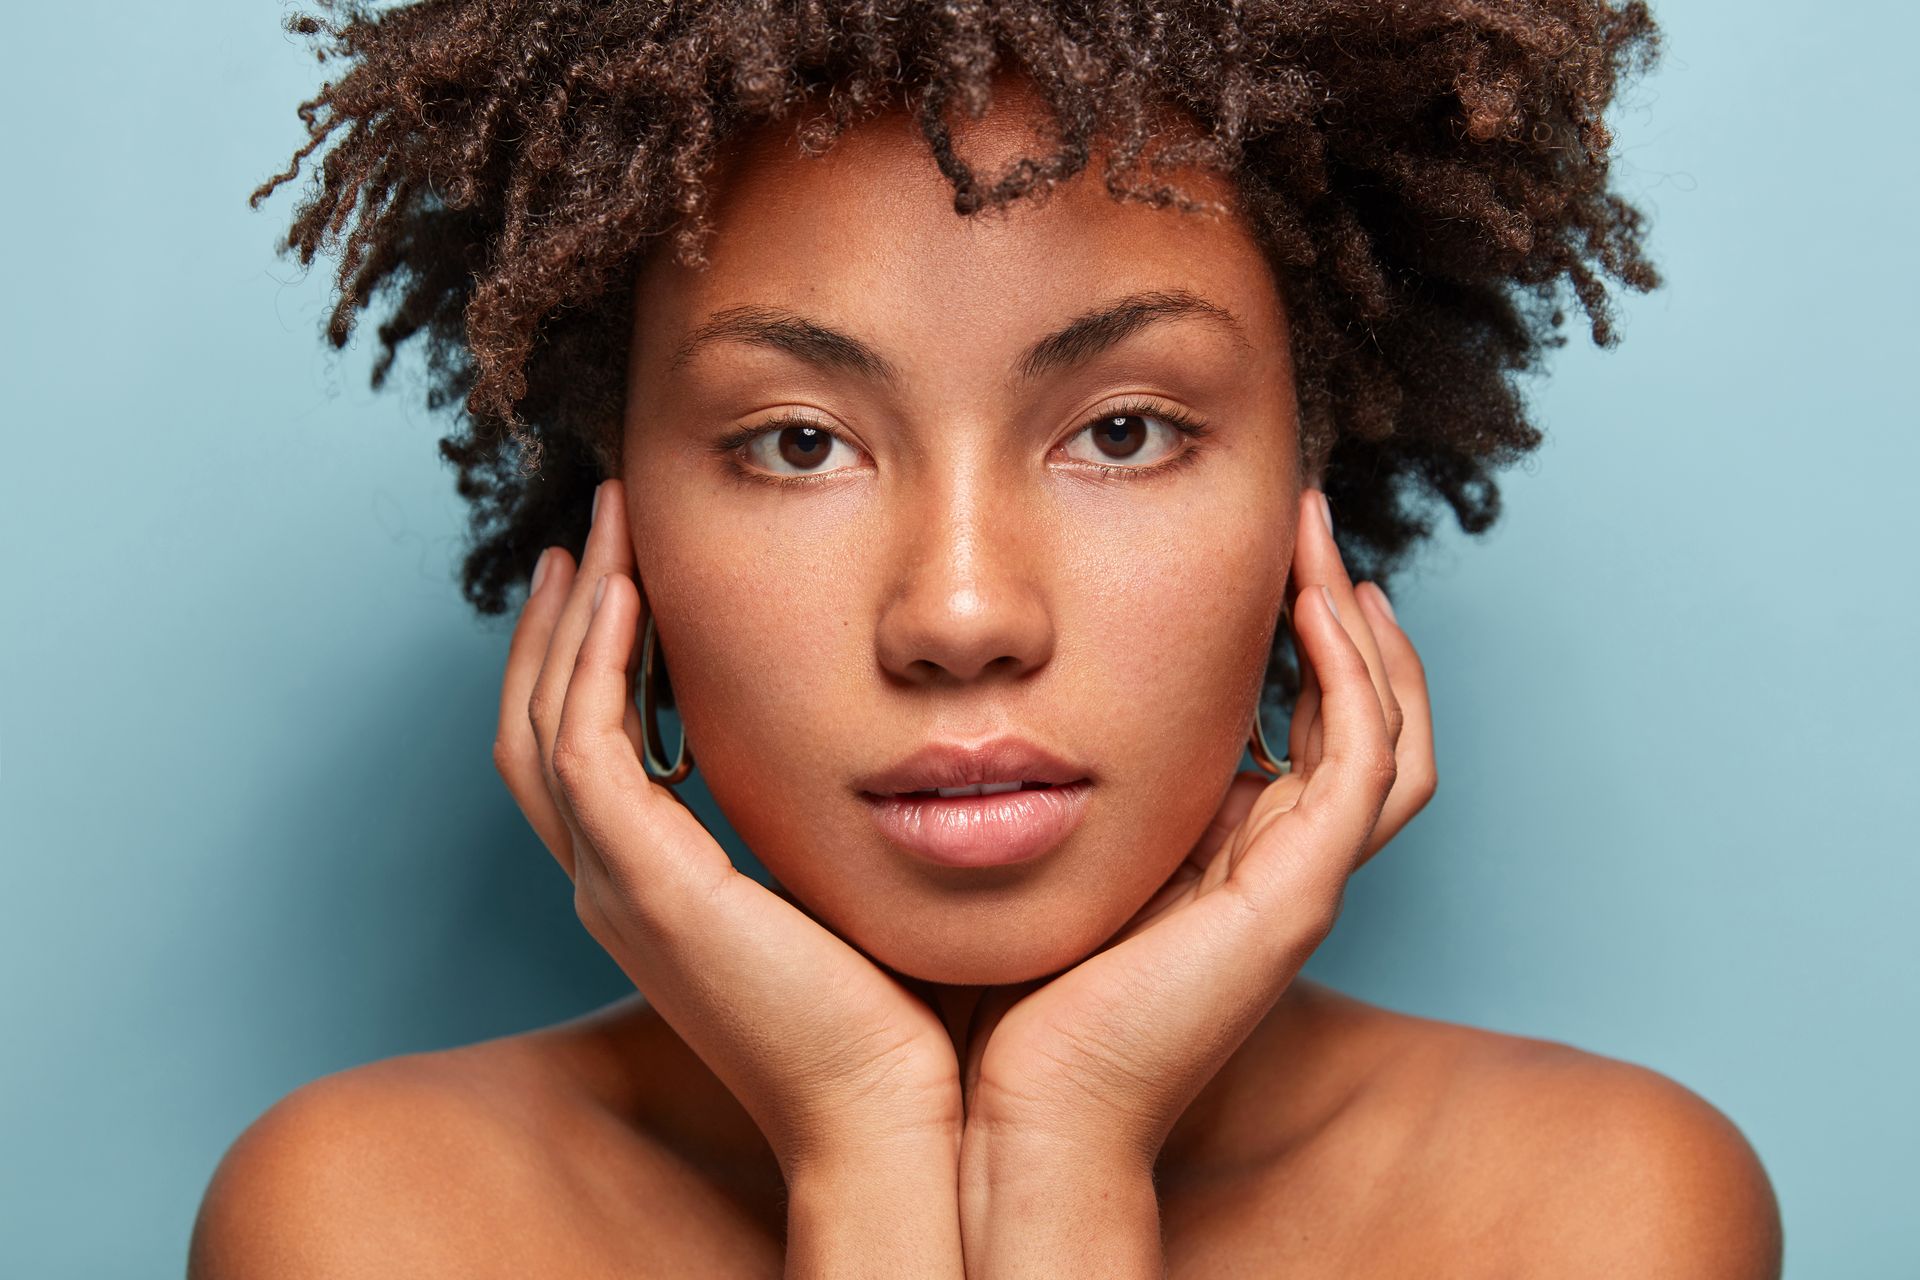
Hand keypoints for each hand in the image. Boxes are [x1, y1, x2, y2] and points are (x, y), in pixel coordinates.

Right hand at [492, 478, 963, 1179]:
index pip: (579, 751)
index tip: (620, 571)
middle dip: (559, 618)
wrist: (893, 1111)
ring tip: (603, 528)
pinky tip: (631, 592)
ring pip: (544, 721)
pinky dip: (595, 663)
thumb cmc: (888, 1008)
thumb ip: (814, 812)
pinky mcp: (645, 886)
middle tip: (594, 525)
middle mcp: (612, 887)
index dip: (583, 658)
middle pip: (535, 724)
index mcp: (648, 891)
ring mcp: (615, 889)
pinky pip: (588, 747)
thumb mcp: (834, 882)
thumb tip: (858, 737)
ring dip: (571, 616)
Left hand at [960, 485, 1436, 1167]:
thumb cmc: (1024, 991)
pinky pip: (1362, 763)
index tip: (1266, 553)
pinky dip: (1353, 676)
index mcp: (1241, 857)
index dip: (1309, 641)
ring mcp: (1303, 883)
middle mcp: (1287, 867)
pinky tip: (1317, 603)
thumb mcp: (1064, 850)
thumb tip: (1034, 705)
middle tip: (1309, 519)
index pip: (1318, 729)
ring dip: (1361, 627)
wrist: (1031, 1109)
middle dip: (1347, 613)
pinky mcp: (1298, 896)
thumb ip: (1085, 786)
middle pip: (1371, 719)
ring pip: (1388, 733)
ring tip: (1319, 540)